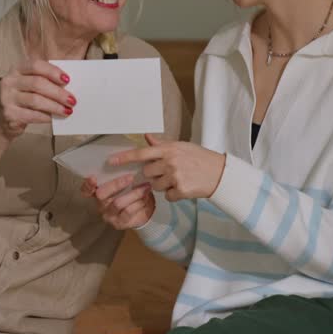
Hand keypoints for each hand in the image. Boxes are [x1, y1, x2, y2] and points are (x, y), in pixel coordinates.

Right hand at [0, 60, 74, 139]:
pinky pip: (32, 115)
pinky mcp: (9, 113)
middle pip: (37, 83)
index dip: (52, 71)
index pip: (36, 65)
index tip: (67, 80)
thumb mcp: (32, 86)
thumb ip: (47, 82)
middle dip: (58, 92)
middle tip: (72, 100)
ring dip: (55, 106)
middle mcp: (9, 81)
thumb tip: (70, 87)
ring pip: (35, 100)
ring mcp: (7, 97)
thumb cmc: (25, 99)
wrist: (4, 120)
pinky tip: (54, 118)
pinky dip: (46, 117)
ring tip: (67, 111)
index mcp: (17, 69)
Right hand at [81, 174, 154, 229]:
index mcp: (98, 193)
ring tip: (145, 186)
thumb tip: (128, 157)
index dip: (87, 185)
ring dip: (133, 193)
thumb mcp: (126, 184)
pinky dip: (139, 203)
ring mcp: (109, 215)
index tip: (93, 177)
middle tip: (130, 177)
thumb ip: (122, 174)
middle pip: (101, 195)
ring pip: (117, 203)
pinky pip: (128, 212)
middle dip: (116, 184)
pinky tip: (146, 197)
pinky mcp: (120, 223)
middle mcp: (101, 205)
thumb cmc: (132, 194)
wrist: (144, 214)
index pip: (86, 190)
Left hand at [108, 134, 224, 201]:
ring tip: (179, 179)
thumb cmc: (200, 158)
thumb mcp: (181, 147)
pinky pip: (167, 196)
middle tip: (169, 172)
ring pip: (156, 186)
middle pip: (148, 173)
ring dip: (164, 185)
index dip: (125, 158)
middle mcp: (170, 162)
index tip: (111, 161)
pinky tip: (184, 187)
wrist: (220, 173)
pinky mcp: (181, 190)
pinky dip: (174, 194)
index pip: (142, 153)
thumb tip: (147, 136)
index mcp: (169, 149)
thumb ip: (162, 145)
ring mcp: (175, 176)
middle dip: (154, 175)